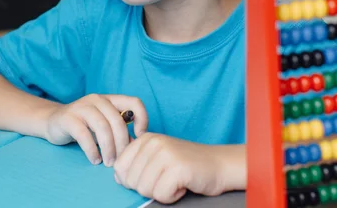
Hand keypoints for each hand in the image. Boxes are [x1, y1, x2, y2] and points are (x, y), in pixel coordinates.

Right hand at [45, 94, 147, 165]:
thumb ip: (118, 132)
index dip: (142, 119)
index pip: (134, 102)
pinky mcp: (68, 118)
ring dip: (108, 148)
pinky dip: (92, 150)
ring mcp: (82, 107)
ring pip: (102, 127)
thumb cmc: (84, 126)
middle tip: (120, 161)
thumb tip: (135, 146)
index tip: (138, 137)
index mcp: (109, 100)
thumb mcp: (104, 127)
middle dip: (121, 143)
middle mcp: (97, 99)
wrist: (53, 122)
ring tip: (108, 163)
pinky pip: (84, 135)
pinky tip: (94, 159)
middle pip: (117, 120)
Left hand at [113, 133, 245, 203]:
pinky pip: (161, 195)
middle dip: (148, 187)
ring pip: (144, 189)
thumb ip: (135, 165)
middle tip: (167, 178)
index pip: (119, 167)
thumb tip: (117, 177)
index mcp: (145, 139)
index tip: (153, 175)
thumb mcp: (156, 159)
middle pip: (131, 181)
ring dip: (160, 192)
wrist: (219, 165)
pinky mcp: (178, 168)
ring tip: (175, 180)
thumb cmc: (186, 165)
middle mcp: (153, 142)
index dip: (133, 180)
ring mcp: (165, 153)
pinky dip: (172, 196)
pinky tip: (182, 185)